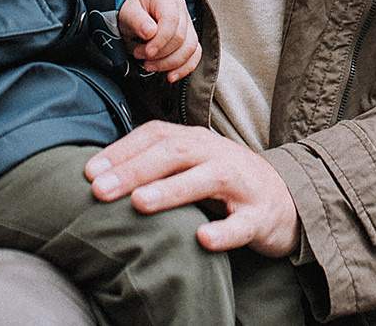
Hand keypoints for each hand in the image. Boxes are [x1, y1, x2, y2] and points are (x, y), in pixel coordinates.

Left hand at [84, 123, 299, 257]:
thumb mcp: (192, 166)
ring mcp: (241, 184)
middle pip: (174, 152)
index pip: (156, 135)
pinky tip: (202, 240)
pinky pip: (242, 224)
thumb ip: (157, 165)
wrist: (287, 200)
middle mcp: (216, 155)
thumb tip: (102, 175)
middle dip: (134, 169)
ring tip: (139, 202)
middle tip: (100, 189)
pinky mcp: (260, 216)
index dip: (122, 150)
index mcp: (197, 142)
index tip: (88, 171)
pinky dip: (223, 233)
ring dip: (171, 190)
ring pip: (206, 180)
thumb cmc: (226, 184)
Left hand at [116, 0, 200, 82]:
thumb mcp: (127, 10)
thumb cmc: (132, 8)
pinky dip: (184, 68)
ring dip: (169, 63)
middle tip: (140, 56)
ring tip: (150, 65)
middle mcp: (181, 10)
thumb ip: (137, 20)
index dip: (160, 40)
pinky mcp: (189, 38)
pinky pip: (195, 54)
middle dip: (160, 54)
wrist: (135, 10)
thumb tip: (150, 32)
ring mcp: (187, 24)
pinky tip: (171, 75)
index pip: (171, 21)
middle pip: (181, 38)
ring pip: (190, 48)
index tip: (147, 52)